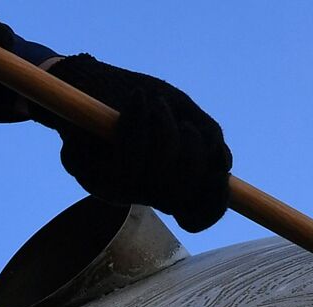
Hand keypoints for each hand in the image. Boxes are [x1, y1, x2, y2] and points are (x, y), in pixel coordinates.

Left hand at [33, 55, 231, 232]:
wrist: (89, 81)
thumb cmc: (145, 102)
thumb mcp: (186, 113)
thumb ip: (209, 138)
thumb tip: (223, 165)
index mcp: (168, 189)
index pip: (195, 218)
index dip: (213, 204)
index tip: (221, 176)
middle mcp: (142, 197)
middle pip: (178, 196)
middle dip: (192, 157)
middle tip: (188, 125)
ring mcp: (114, 190)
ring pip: (153, 178)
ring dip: (165, 135)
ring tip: (159, 102)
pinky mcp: (88, 173)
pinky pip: (124, 158)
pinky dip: (137, 122)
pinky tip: (139, 98)